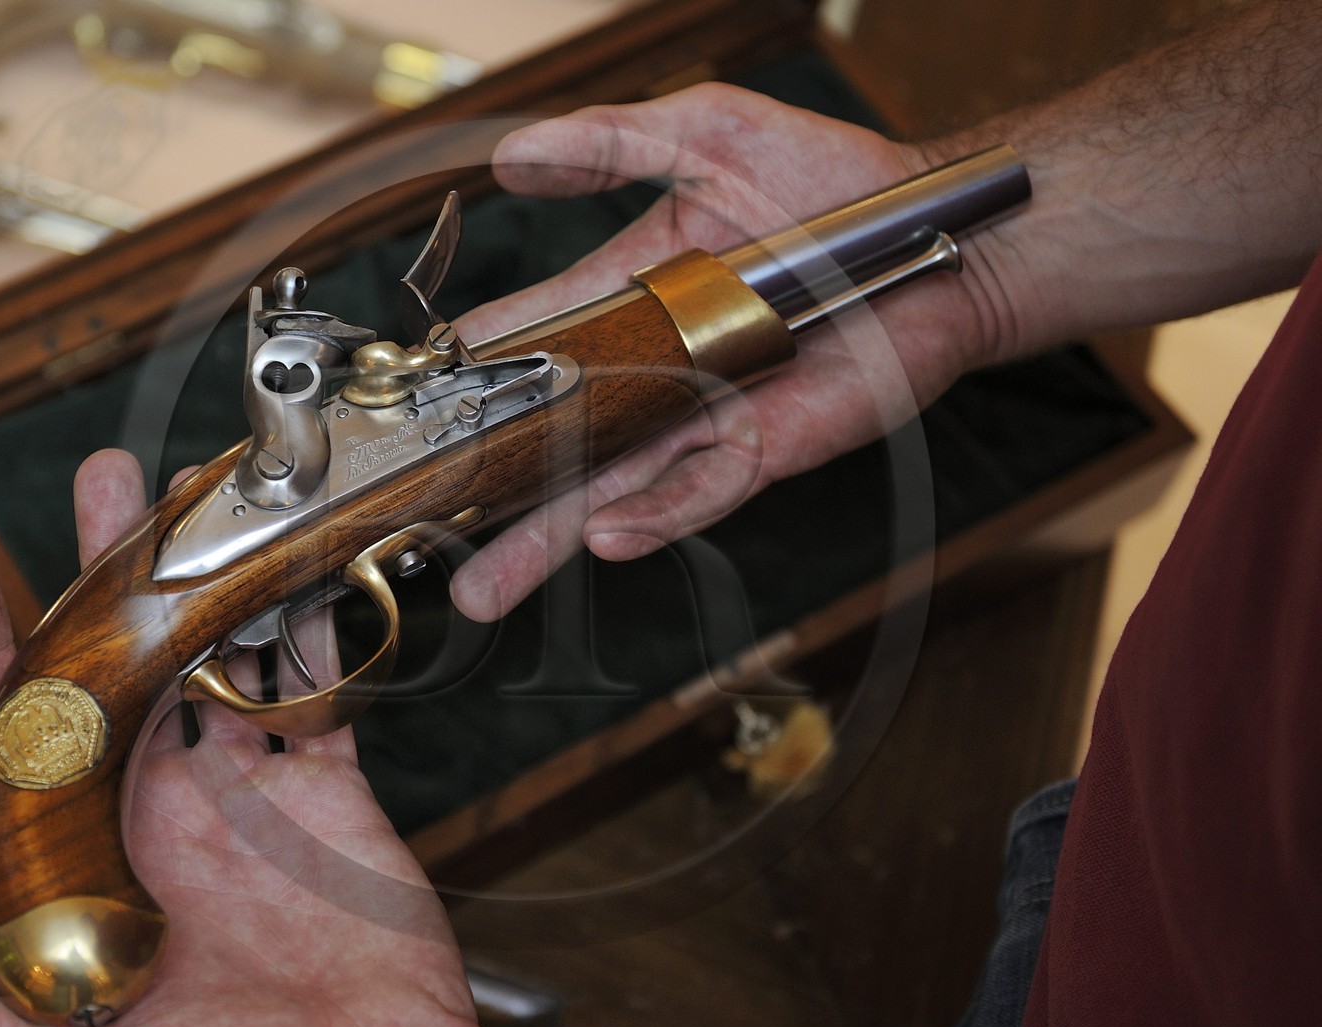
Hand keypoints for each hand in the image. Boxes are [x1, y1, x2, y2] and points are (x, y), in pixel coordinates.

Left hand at [0, 449, 498, 1026]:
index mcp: (93, 863)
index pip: (21, 739)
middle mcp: (164, 813)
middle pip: (123, 665)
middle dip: (104, 571)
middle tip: (98, 482)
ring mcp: (249, 796)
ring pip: (220, 655)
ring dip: (209, 578)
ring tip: (197, 498)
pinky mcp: (332, 794)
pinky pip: (321, 695)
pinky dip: (315, 632)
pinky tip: (298, 574)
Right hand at [449, 83, 1021, 621]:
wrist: (934, 231)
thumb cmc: (829, 179)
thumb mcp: (707, 133)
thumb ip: (612, 140)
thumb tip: (511, 157)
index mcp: (624, 299)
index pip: (527, 336)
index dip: (466, 369)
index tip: (402, 405)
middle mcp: (652, 369)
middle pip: (550, 438)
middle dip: (485, 490)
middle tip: (418, 532)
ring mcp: (702, 415)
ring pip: (609, 487)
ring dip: (546, 536)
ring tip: (484, 583)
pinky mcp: (762, 447)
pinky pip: (701, 489)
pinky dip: (656, 514)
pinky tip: (606, 536)